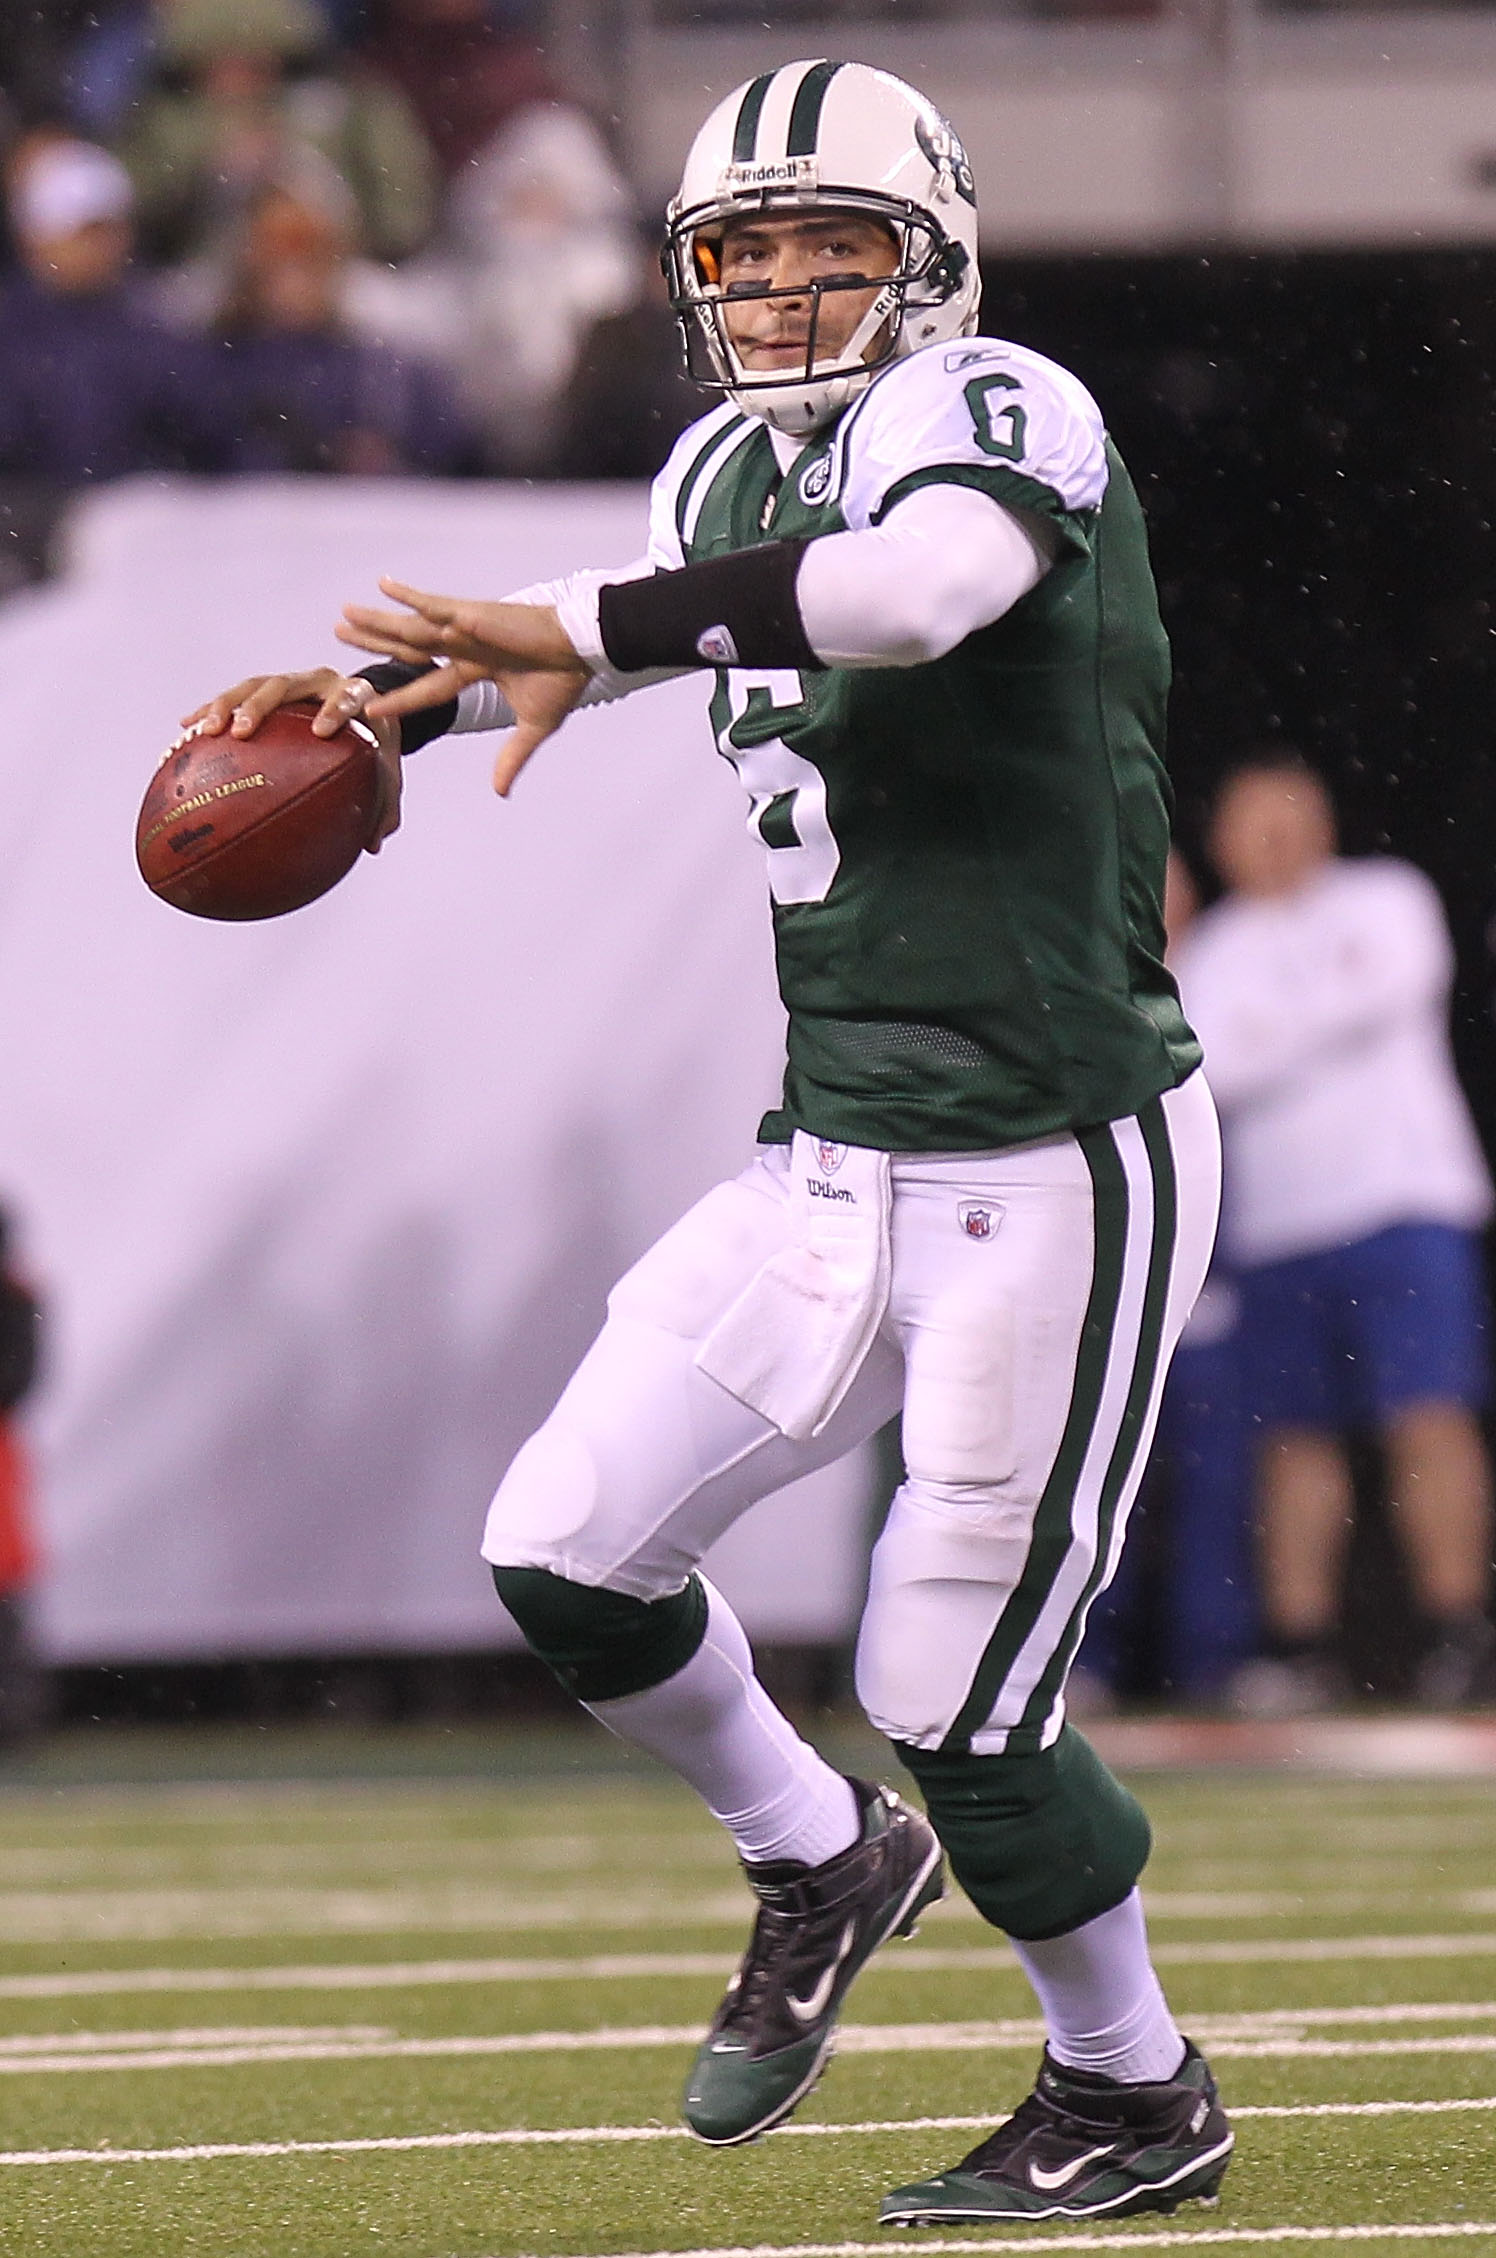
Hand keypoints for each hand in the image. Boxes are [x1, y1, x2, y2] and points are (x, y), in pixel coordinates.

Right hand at [179, 667, 401, 853]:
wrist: (364, 709)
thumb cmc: (376, 746)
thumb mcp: (387, 772)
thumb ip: (386, 804)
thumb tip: (373, 845)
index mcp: (355, 694)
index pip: (347, 696)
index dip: (335, 708)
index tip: (321, 730)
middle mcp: (318, 680)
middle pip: (285, 684)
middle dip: (260, 705)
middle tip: (243, 729)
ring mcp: (289, 683)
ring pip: (252, 686)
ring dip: (226, 705)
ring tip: (206, 730)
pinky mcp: (265, 689)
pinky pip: (232, 698)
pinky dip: (210, 712)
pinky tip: (185, 730)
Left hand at [336, 577, 591, 796]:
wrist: (582, 650)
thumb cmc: (563, 680)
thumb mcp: (534, 726)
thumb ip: (512, 757)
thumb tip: (499, 793)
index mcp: (475, 669)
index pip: (428, 686)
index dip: (399, 697)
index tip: (369, 704)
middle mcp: (464, 646)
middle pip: (409, 647)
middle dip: (375, 641)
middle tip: (339, 635)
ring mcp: (466, 628)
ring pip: (411, 627)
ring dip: (377, 622)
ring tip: (344, 615)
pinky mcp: (474, 615)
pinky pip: (435, 605)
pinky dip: (410, 597)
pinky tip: (383, 586)